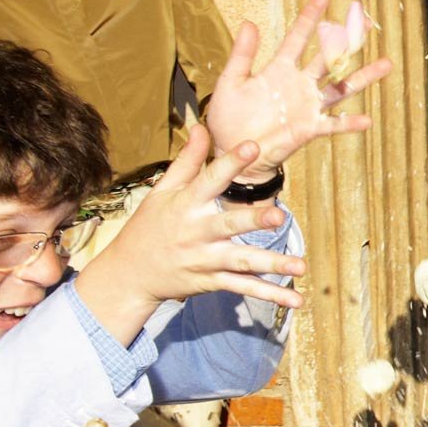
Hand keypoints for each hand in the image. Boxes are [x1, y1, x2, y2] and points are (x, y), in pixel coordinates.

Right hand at [74, 126, 305, 335]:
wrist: (128, 275)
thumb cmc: (149, 226)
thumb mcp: (162, 191)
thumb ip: (188, 161)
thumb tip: (201, 125)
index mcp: (186, 205)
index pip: (210, 180)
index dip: (231, 163)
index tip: (254, 146)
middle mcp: (196, 232)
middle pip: (228, 225)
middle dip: (253, 222)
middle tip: (279, 218)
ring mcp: (205, 260)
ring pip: (242, 262)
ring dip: (271, 265)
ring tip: (299, 266)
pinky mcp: (212, 281)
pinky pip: (244, 288)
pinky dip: (270, 295)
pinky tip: (296, 300)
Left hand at [203, 0, 392, 183]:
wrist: (233, 150)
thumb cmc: (229, 117)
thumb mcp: (230, 82)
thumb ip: (242, 55)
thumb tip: (249, 23)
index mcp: (279, 69)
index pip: (297, 39)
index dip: (309, 19)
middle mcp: (299, 84)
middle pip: (328, 59)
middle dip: (346, 42)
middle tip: (364, 23)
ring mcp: (307, 105)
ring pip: (341, 87)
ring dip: (362, 77)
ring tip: (386, 64)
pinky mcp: (308, 128)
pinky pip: (332, 124)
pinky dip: (348, 123)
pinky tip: (365, 120)